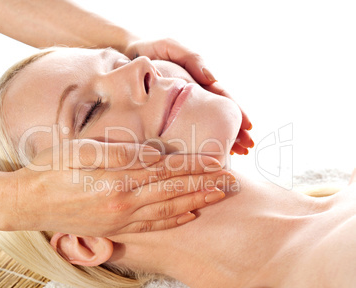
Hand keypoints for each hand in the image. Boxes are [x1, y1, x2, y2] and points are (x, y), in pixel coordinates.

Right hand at [7, 140, 231, 235]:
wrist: (28, 203)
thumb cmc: (50, 170)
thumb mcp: (80, 150)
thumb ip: (118, 153)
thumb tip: (151, 152)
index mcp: (117, 179)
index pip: (166, 169)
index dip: (194, 165)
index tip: (218, 161)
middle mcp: (124, 202)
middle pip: (174, 190)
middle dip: (205, 185)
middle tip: (232, 181)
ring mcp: (121, 218)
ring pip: (168, 209)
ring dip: (197, 201)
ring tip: (219, 196)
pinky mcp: (115, 228)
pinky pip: (151, 225)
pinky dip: (174, 220)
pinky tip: (190, 214)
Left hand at [124, 38, 252, 154]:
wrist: (123, 57)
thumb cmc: (149, 49)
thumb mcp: (171, 47)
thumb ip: (191, 58)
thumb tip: (212, 78)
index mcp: (197, 82)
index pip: (222, 99)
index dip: (236, 112)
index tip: (249, 127)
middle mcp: (191, 97)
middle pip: (218, 116)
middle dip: (234, 132)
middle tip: (247, 148)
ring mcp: (179, 108)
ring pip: (204, 126)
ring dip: (222, 140)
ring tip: (235, 155)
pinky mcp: (164, 116)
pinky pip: (183, 131)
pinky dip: (196, 143)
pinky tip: (205, 156)